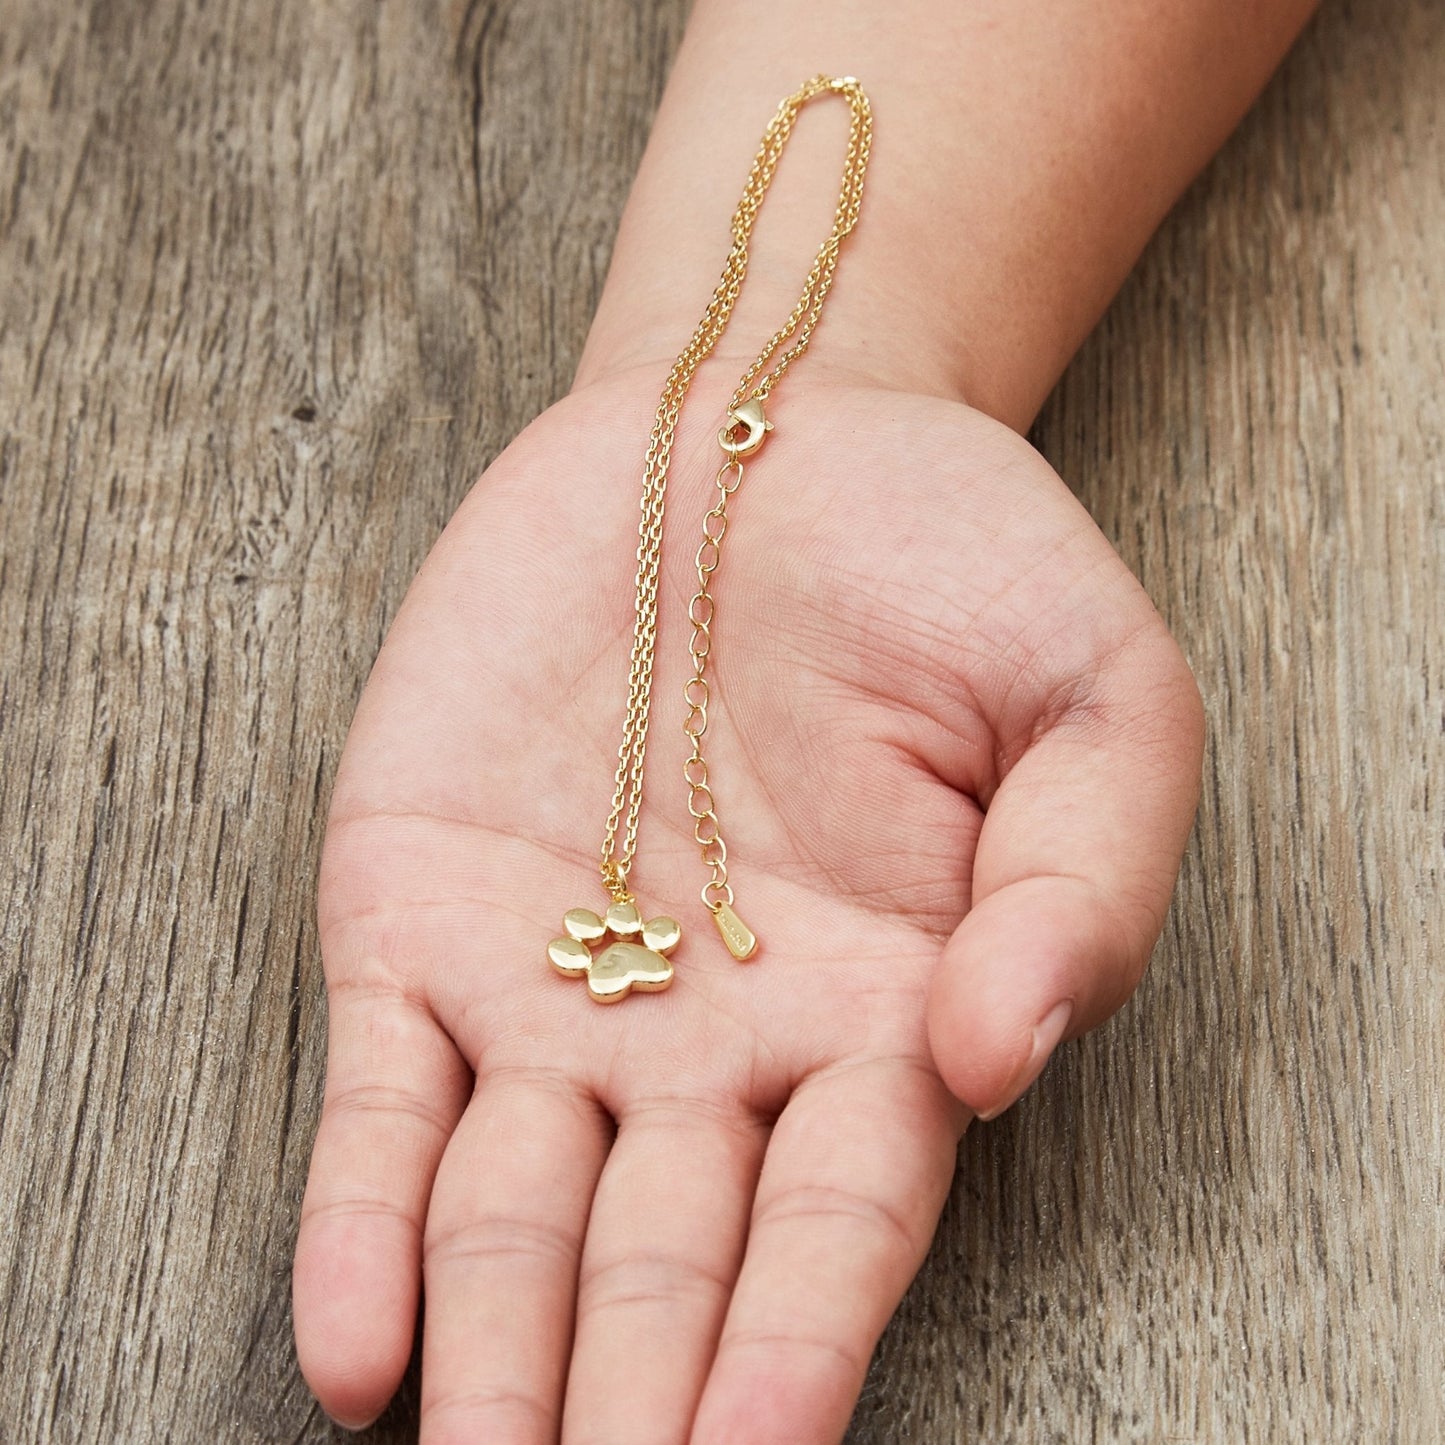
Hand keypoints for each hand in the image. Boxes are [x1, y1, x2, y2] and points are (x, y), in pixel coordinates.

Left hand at [291, 365, 1202, 1441]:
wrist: (764, 433)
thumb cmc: (956, 559)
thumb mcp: (1096, 696)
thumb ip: (1083, 882)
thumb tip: (995, 1057)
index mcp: (879, 1010)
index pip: (836, 1224)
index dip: (795, 1345)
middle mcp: (710, 1036)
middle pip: (661, 1259)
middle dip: (625, 1401)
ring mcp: (554, 984)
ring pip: (509, 1212)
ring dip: (488, 1355)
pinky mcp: (424, 908)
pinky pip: (383, 1091)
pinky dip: (361, 1215)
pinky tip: (353, 1346)